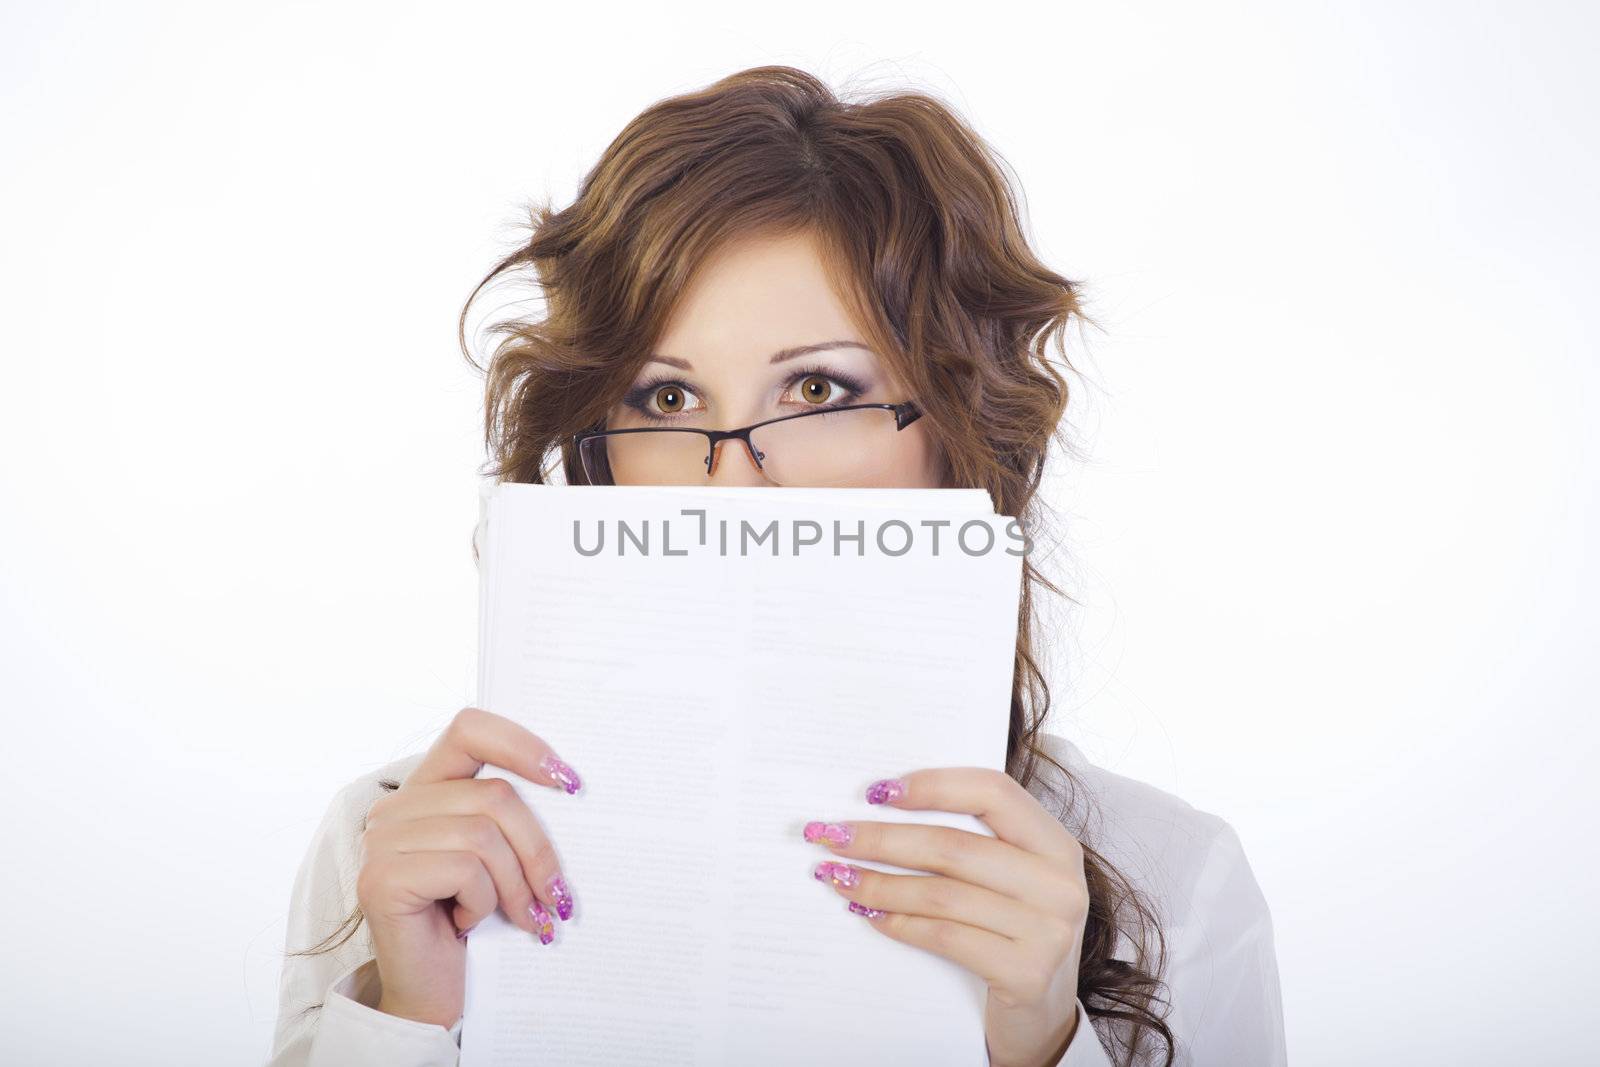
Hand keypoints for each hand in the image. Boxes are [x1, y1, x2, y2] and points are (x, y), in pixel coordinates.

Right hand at [356, 706, 581, 1027]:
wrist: (437, 997)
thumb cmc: (477, 924)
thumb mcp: (502, 859)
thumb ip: (514, 817)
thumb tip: (573, 786)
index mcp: (430, 789)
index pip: (470, 729)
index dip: (522, 744)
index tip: (570, 782)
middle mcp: (398, 807)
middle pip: (495, 795)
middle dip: (539, 851)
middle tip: (557, 898)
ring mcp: (382, 840)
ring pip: (483, 834)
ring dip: (516, 885)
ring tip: (525, 918)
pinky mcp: (381, 877)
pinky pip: (464, 868)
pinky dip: (483, 902)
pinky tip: (470, 925)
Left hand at [803, 768, 1087, 1066]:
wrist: (1044, 1014)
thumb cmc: (1014, 931)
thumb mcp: (1011, 878)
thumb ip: (972, 841)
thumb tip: (882, 808)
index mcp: (1056, 845)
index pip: (993, 792)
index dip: (932, 786)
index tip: (876, 792)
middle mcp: (1060, 884)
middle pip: (954, 846)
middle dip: (881, 838)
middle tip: (831, 835)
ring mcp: (1048, 931)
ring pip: (941, 893)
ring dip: (878, 883)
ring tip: (837, 876)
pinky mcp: (1025, 973)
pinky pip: (943, 936)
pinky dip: (898, 922)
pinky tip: (870, 913)